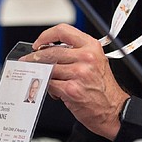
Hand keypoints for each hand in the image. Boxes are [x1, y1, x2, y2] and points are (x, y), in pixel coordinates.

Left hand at [25, 24, 128, 140]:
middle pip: (50, 51)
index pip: (63, 30)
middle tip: (28, 61)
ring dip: (42, 74)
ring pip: (48, 68)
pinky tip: (55, 91)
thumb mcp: (95, 61)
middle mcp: (86, 58)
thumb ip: (74, 52)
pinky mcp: (71, 89)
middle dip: (34, 58)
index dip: (46, 36)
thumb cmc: (103, 88)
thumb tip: (47, 51)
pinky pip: (50, 84)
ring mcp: (79, 73)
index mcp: (91, 47)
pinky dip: (48, 88)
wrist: (114, 110)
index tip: (38, 43)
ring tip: (44, 78)